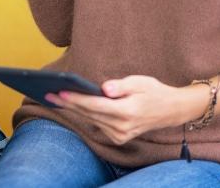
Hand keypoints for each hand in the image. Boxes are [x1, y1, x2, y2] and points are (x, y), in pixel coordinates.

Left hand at [46, 76, 206, 145]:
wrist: (171, 110)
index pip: (95, 105)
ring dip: (73, 110)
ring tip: (55, 98)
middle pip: (89, 114)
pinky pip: (97, 125)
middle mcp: (122, 127)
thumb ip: (121, 85)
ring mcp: (120, 135)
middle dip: (68, 104)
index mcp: (127, 111)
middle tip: (48, 93)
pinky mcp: (119, 138)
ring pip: (91, 120)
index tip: (60, 92)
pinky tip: (72, 106)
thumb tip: (104, 88)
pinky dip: (85, 115)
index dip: (76, 99)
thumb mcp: (140, 81)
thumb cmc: (154, 91)